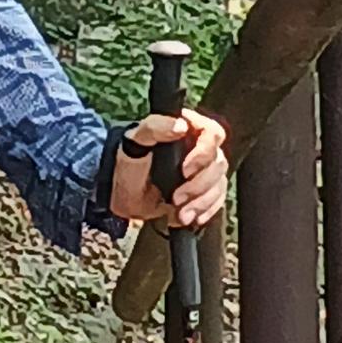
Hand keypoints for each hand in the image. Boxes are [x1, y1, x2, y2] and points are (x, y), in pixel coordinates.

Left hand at [110, 105, 225, 230]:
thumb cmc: (129, 160)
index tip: (185, 169)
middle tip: (176, 197)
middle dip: (199, 186)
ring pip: (219, 185)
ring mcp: (204, 171)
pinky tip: (188, 217)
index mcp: (189, 128)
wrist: (122, 192)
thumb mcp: (137, 139)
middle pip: (218, 164)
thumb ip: (155, 126)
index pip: (213, 134)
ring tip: (181, 214)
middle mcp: (201, 147)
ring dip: (201, 203)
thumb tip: (180, 125)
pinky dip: (205, 211)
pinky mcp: (204, 191)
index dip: (204, 153)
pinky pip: (217, 201)